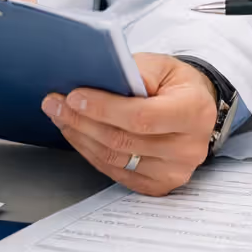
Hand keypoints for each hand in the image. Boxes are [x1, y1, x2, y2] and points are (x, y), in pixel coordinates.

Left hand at [42, 53, 217, 195]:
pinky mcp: (160, 185)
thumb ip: (136, 72)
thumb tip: (101, 81)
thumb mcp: (162, 65)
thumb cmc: (176, 84)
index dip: (104, 109)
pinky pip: (116, 172)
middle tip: (55, 104)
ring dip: (81, 137)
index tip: (74, 97)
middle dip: (83, 121)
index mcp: (194, 112)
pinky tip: (78, 135)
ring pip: (115, 158)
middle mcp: (189, 147)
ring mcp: (175, 171)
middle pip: (124, 140)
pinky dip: (91, 153)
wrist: (195, 109)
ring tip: (61, 116)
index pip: (142, 117)